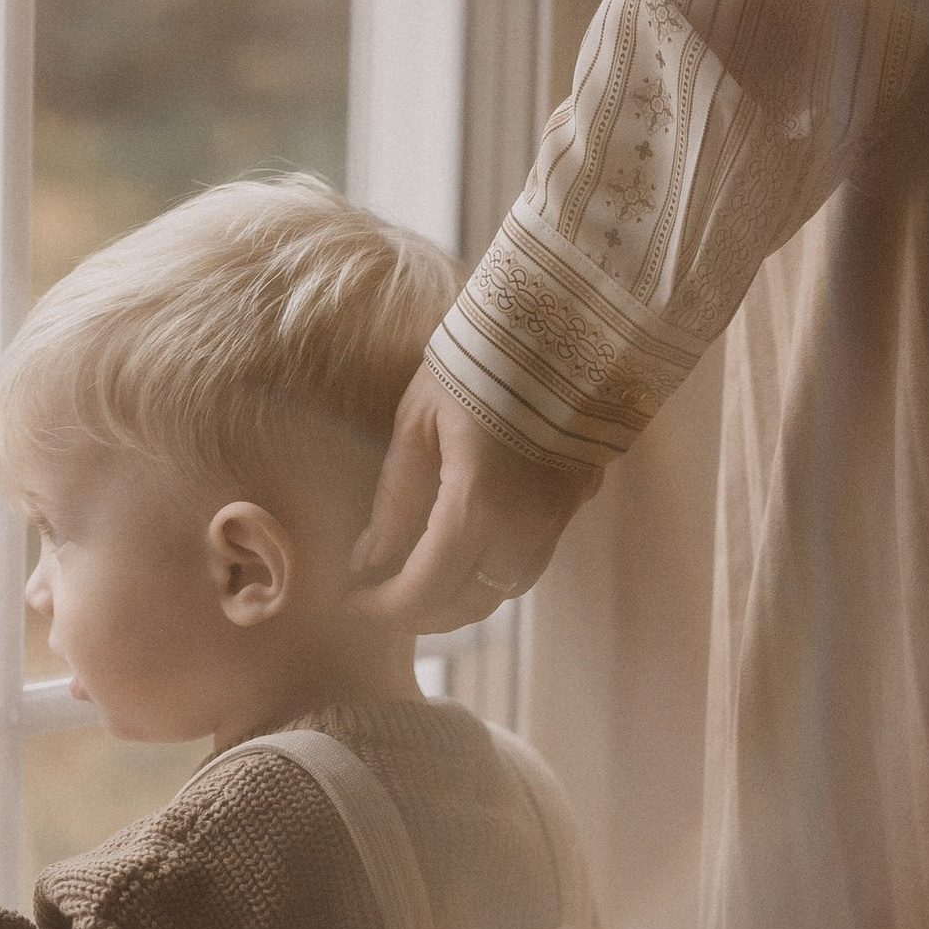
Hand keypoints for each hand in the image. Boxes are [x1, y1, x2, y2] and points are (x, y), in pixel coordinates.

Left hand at [350, 368, 600, 632]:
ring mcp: (559, 517)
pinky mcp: (578, 501)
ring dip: (461, 596)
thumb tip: (366, 560)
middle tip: (378, 597)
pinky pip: (532, 558)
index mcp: (478, 504)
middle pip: (469, 604)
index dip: (384, 607)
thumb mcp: (417, 425)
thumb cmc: (476, 360)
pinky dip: (494, 570)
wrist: (562, 317)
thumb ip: (394, 502)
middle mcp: (526, 526)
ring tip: (419, 579)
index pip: (425, 589)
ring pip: (506, 590)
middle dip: (420, 612)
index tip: (351, 602)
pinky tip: (466, 549)